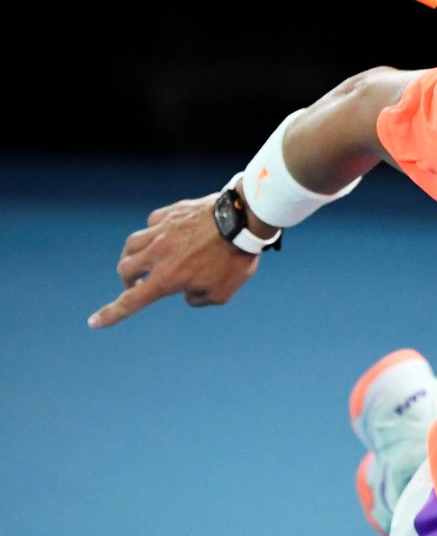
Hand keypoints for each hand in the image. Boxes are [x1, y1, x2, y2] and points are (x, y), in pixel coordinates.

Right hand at [89, 194, 258, 328]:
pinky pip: (151, 224)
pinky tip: (165, 236)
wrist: (244, 219)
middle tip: (137, 284)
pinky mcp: (169, 213)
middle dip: (127, 280)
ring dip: (133, 256)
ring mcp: (161, 230)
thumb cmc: (236, 258)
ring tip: (146, 260)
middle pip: (125, 268)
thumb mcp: (222, 292)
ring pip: (131, 244)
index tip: (94, 322)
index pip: (131, 301)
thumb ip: (199, 299)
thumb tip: (187, 292)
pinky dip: (153, 233)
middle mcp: (157, 254)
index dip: (111, 314)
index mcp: (168, 278)